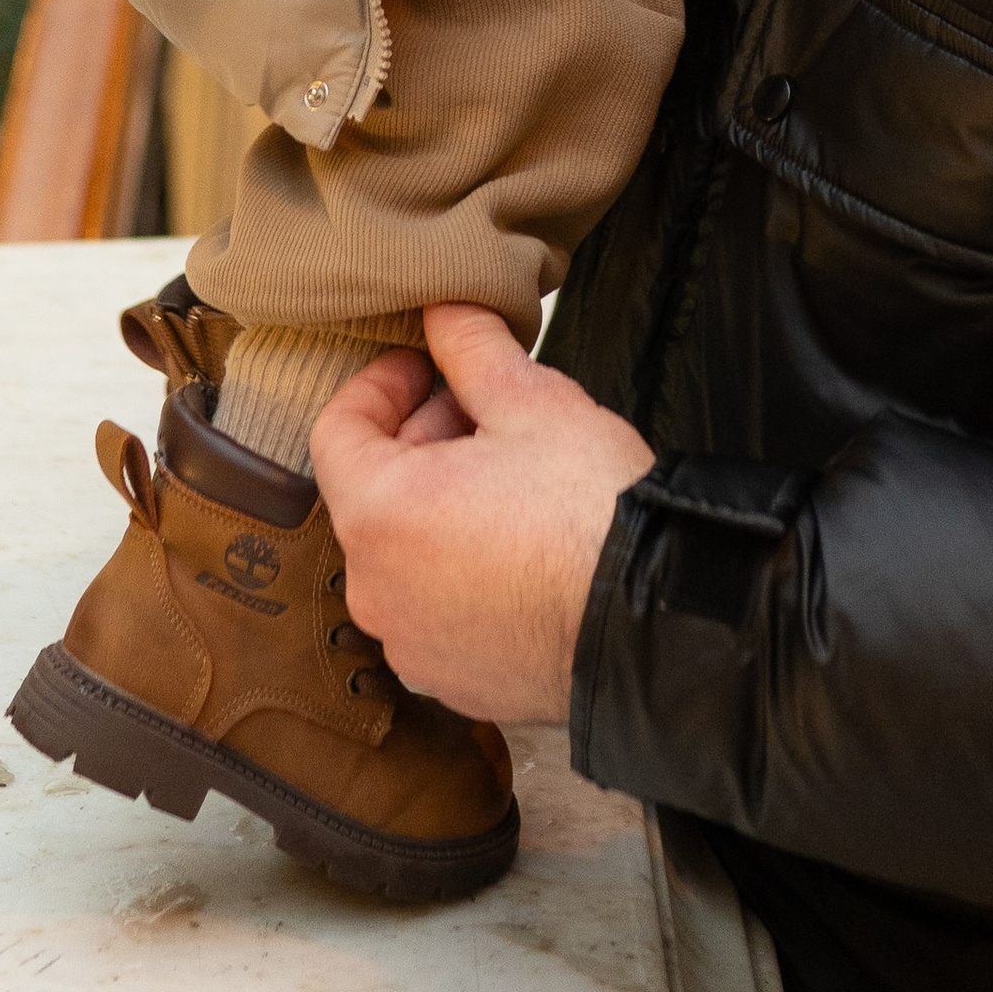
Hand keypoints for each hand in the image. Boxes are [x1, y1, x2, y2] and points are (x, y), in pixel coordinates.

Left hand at [314, 302, 653, 722]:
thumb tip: (442, 308)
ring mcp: (412, 646)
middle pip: (372, 492)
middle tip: (485, 410)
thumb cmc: (590, 511)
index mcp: (379, 516)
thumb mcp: (532, 400)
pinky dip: (458, 569)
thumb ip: (470, 346)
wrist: (657, 621)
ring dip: (439, 505)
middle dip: (421, 438)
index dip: (379, 383)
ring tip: (509, 479)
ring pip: (403, 552)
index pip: (335, 431)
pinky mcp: (453, 683)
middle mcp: (376, 591)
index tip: (425, 364)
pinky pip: (434, 608)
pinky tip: (519, 548)